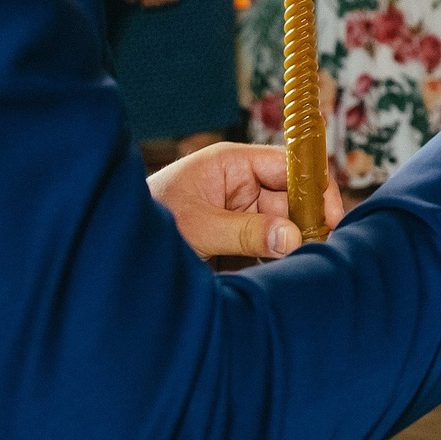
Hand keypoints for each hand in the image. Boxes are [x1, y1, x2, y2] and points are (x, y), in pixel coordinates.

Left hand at [147, 141, 345, 261]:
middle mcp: (239, 184)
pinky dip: (272, 261)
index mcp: (231, 164)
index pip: (288, 166)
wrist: (109, 252)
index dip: (314, 188)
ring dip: (288, 246)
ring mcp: (237, 211)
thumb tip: (293, 238)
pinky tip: (273, 274)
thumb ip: (247, 232)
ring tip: (294, 268)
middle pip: (290, 199)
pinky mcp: (233, 238)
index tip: (331, 218)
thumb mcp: (198, 228)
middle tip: (316, 253)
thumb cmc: (147, 224)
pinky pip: (265, 245)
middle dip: (304, 225)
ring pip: (280, 226)